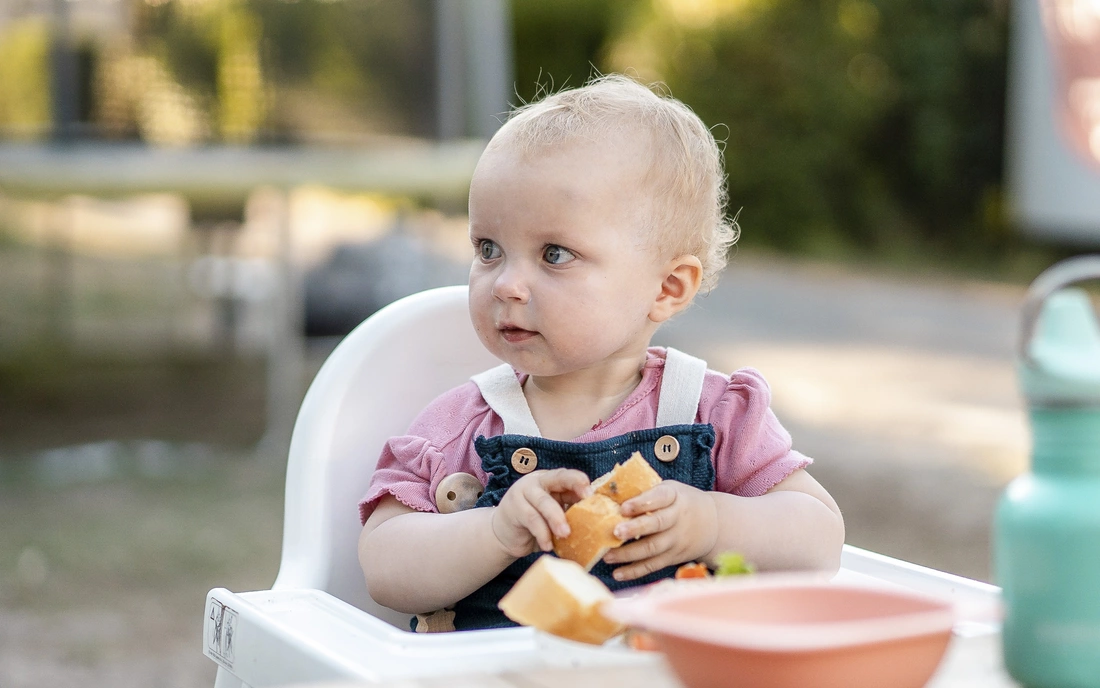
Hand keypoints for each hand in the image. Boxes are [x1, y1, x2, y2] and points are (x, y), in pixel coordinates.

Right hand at [491, 469, 591, 558]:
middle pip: (557, 479)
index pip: (566, 475)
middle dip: (573, 486)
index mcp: (550, 480)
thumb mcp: (554, 515)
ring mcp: (522, 493)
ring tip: (566, 535)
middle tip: (586, 500)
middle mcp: (536, 482)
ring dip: (556, 519)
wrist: (504, 535)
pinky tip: (548, 545)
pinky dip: (542, 533)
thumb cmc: (536, 524)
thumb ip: (569, 511)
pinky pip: (531, 519)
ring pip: (543, 502)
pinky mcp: (513, 508)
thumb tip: (597, 518)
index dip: (579, 480)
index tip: (591, 492)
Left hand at [602, 481, 718, 581]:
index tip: (623, 507)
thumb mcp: (669, 489)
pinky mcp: (673, 557)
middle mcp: (677, 518)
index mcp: (674, 496)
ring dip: (628, 554)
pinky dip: (635, 571)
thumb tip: (605, 493)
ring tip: (607, 555)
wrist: (713, 522)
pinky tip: (617, 573)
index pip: (659, 497)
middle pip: (656, 524)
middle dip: (635, 529)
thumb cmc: (680, 501)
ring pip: (652, 548)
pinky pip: (653, 565)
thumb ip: (644, 491)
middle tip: (615, 532)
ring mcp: (676, 540)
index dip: (641, 503)